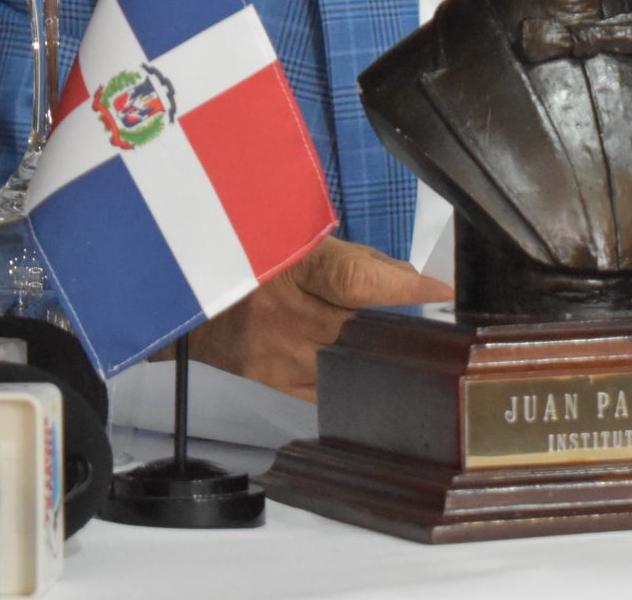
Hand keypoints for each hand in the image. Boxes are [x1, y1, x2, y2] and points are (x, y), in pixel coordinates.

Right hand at [186, 236, 449, 399]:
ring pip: (349, 366)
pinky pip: (327, 390)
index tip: (443, 291)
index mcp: (295, 267)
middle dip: (401, 329)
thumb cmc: (247, 260)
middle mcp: (287, 315)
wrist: (189, 302)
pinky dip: (351, 381)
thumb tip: (408, 279)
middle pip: (361, 330)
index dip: (404, 286)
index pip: (357, 279)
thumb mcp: (297, 240)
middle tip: (435, 329)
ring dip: (379, 358)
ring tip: (404, 352)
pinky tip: (368, 375)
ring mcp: (280, 355)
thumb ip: (355, 260)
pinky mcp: (274, 382)